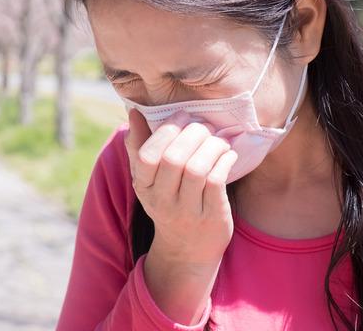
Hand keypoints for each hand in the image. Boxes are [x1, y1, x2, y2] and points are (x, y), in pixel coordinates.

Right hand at [124, 108, 235, 266]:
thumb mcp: (148, 179)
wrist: (187, 250)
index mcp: (144, 186)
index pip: (147, 156)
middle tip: (204, 126)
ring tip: (218, 140)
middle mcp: (162, 201)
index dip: (166, 131)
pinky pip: (217, 180)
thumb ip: (140, 145)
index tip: (182, 116)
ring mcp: (187, 211)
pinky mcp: (212, 217)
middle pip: (174, 159)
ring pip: (197, 168)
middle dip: (193, 134)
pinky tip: (227, 154)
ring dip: (212, 146)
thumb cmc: (168, 202)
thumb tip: (135, 112)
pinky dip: (224, 160)